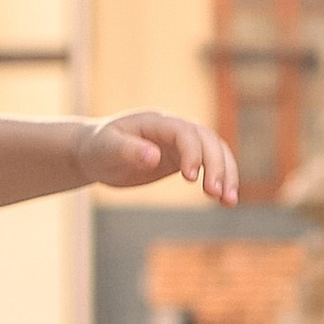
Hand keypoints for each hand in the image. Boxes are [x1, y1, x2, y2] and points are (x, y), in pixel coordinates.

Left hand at [82, 107, 238, 203]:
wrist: (95, 152)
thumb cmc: (98, 148)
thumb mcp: (107, 149)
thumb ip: (128, 150)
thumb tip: (154, 156)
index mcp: (156, 122)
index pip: (185, 132)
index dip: (192, 153)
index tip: (191, 179)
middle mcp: (174, 128)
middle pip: (208, 140)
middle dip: (216, 165)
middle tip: (216, 194)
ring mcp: (181, 142)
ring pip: (215, 151)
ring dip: (226, 174)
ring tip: (228, 202)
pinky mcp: (182, 158)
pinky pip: (209, 165)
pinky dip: (220, 179)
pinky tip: (225, 200)